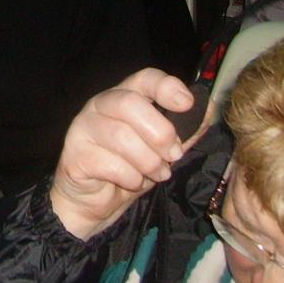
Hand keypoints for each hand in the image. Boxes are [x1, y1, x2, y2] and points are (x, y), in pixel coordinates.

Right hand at [49, 69, 200, 240]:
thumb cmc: (130, 169)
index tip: (186, 104)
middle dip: (160, 133)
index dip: (166, 87)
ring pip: (122, 136)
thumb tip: (209, 110)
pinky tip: (132, 183)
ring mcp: (83, 128)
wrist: (94, 204)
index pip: (144, 78)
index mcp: (124, 97)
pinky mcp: (75, 155)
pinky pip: (110, 163)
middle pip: (130, 104)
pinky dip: (130, 178)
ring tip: (157, 174)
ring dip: (148, 161)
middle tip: (173, 155)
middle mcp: (100, 105)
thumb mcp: (163, 151)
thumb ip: (185, 131)